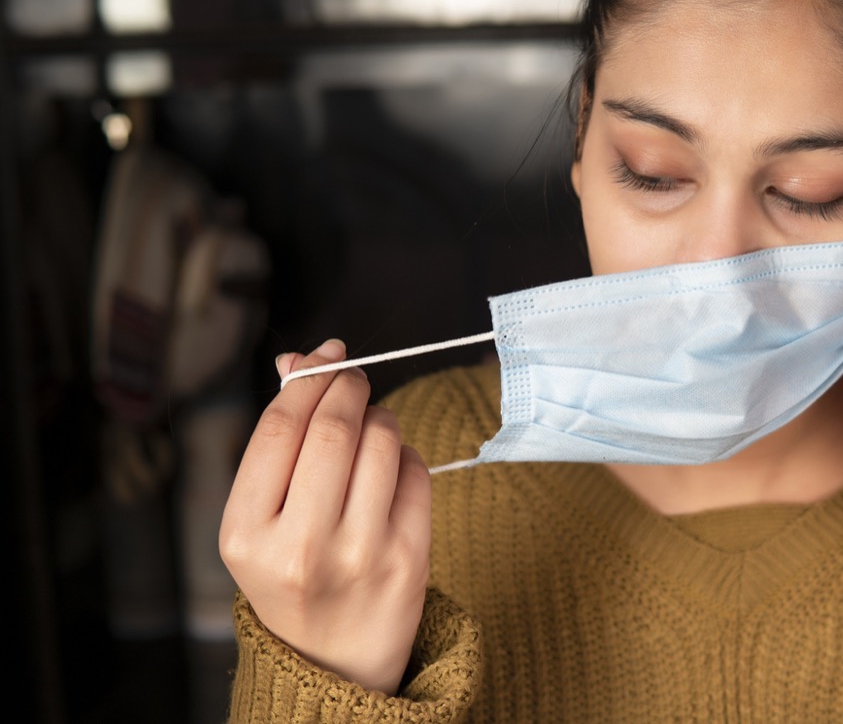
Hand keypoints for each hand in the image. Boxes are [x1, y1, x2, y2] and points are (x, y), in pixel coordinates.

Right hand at [220, 339, 431, 693]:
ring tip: (369, 432)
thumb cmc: (293, 577)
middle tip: (352, 379)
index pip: (279, 429)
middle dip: (348, 387)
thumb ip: (277, 441)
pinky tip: (390, 472)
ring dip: (380, 418)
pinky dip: (405, 455)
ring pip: (382, 441)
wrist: (334, 666)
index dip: (307, 379)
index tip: (325, 356)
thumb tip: (300, 360)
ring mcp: (359, 554)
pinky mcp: (409, 558)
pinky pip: (416, 471)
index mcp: (246, 534)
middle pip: (333, 428)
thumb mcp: (260, 521)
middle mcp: (300, 547)